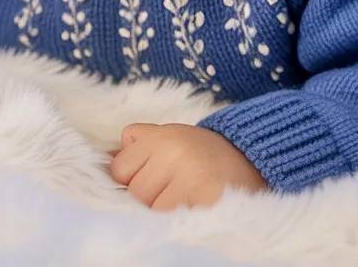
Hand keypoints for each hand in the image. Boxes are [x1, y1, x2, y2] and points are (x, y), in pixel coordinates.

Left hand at [107, 121, 268, 210]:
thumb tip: (104, 159)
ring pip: (151, 210)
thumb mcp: (170, 135)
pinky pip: (172, 221)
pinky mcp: (205, 204)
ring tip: (179, 202)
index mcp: (163, 136)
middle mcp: (175, 154)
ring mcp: (190, 180)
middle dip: (146, 198)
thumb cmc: (203, 153)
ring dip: (160, 212)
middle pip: (135, 192)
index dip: (130, 179)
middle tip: (168, 192)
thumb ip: (139, 142)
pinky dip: (176, 222)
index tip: (150, 179)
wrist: (253, 161)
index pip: (119, 168)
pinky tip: (187, 212)